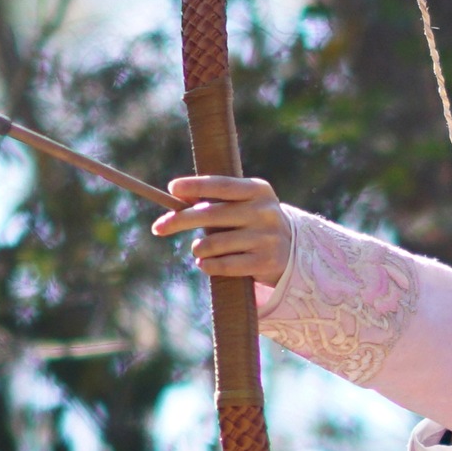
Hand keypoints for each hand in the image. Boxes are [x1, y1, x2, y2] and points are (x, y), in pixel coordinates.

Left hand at [150, 175, 291, 286]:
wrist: (293, 251)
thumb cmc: (254, 223)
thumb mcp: (244, 204)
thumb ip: (216, 200)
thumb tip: (176, 195)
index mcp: (258, 190)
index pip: (222, 185)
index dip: (196, 185)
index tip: (172, 188)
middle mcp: (264, 212)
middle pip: (212, 215)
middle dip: (180, 221)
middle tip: (158, 227)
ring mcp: (266, 238)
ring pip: (215, 243)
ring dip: (198, 249)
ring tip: (198, 250)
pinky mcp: (265, 262)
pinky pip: (225, 265)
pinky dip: (208, 266)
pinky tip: (204, 264)